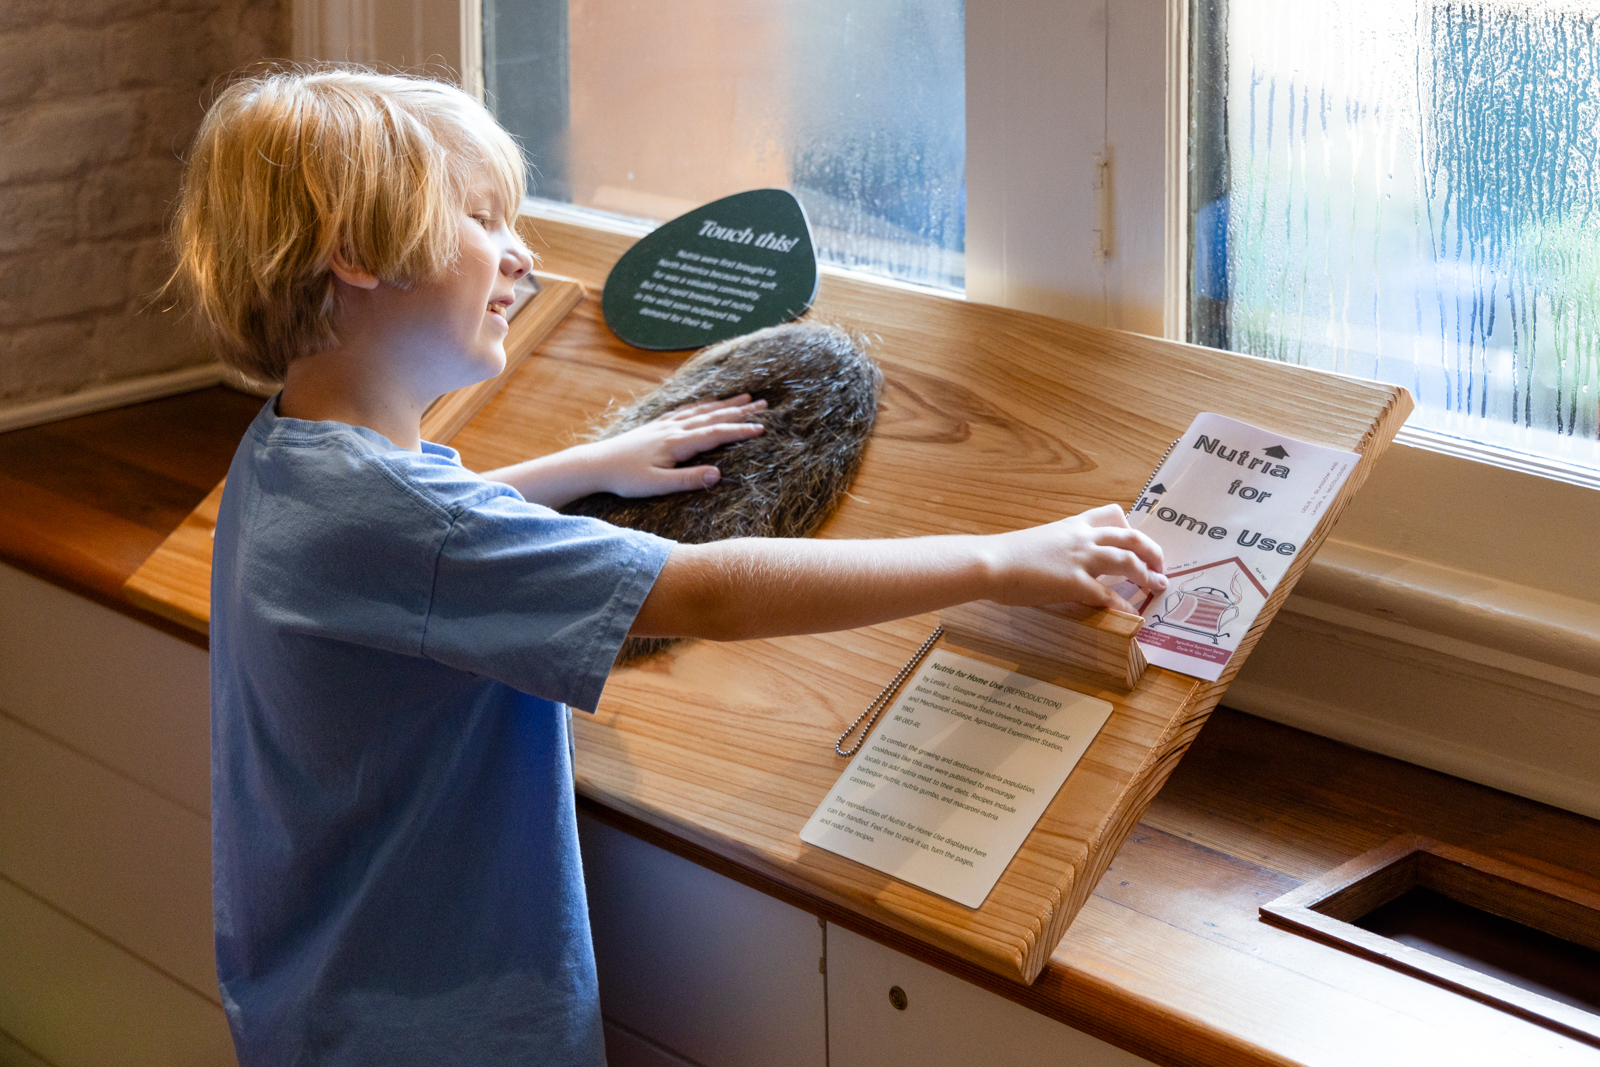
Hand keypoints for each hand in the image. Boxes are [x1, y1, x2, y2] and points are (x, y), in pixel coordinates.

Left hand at [582, 395, 766, 496]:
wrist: (596, 464)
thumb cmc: (626, 478)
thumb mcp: (658, 485)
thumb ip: (688, 480)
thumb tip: (717, 474)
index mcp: (677, 443)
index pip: (715, 434)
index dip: (740, 430)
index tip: (762, 428)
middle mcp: (674, 429)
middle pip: (713, 416)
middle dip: (740, 411)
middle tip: (764, 404)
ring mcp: (665, 425)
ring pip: (701, 410)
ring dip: (724, 404)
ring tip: (744, 398)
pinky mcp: (656, 426)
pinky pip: (686, 411)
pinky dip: (702, 405)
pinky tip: (707, 404)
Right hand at [985, 504, 1166, 612]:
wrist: (990, 562)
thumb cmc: (1005, 555)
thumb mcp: (1038, 543)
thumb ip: (1056, 549)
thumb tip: (1060, 563)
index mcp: (1072, 525)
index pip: (1111, 515)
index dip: (1129, 527)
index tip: (1135, 541)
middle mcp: (1082, 538)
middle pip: (1130, 538)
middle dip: (1152, 551)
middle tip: (1161, 566)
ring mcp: (1081, 559)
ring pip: (1128, 562)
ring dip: (1147, 575)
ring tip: (1158, 586)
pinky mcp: (1075, 583)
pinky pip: (1108, 595)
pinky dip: (1125, 606)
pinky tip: (1133, 615)